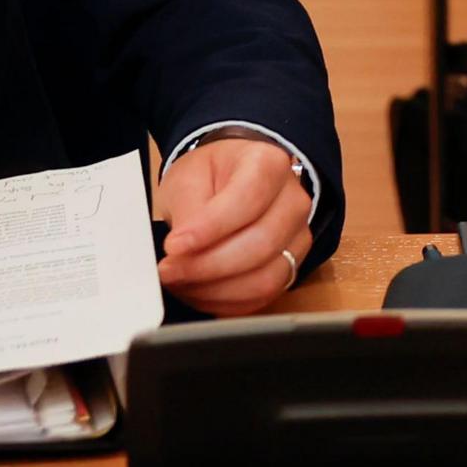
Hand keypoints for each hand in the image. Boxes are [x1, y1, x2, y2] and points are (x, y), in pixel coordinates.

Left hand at [151, 135, 313, 317]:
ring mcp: (297, 239)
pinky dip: (225, 301)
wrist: (231, 182)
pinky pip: (261, 298)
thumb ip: (188, 212)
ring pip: (264, 279)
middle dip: (208, 266)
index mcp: (269, 165)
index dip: (209, 229)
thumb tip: (182, 252)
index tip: (174, 246)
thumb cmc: (212, 176)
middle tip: (169, 270)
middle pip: (260, 245)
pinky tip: (198, 291)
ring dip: (215, 289)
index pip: (246, 200)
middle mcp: (293, 202)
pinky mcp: (291, 268)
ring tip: (180, 282)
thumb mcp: (188, 178)